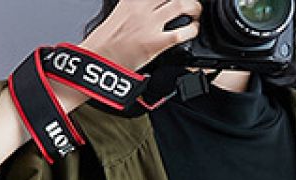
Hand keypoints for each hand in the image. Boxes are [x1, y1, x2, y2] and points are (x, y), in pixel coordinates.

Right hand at [85, 0, 202, 72]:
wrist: (100, 58)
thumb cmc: (108, 40)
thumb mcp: (121, 11)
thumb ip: (136, 5)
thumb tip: (154, 6)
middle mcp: (142, 6)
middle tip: (192, 4)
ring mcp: (149, 24)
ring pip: (181, 5)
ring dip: (194, 8)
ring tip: (195, 15)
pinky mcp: (155, 43)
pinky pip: (181, 32)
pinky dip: (192, 30)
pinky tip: (192, 31)